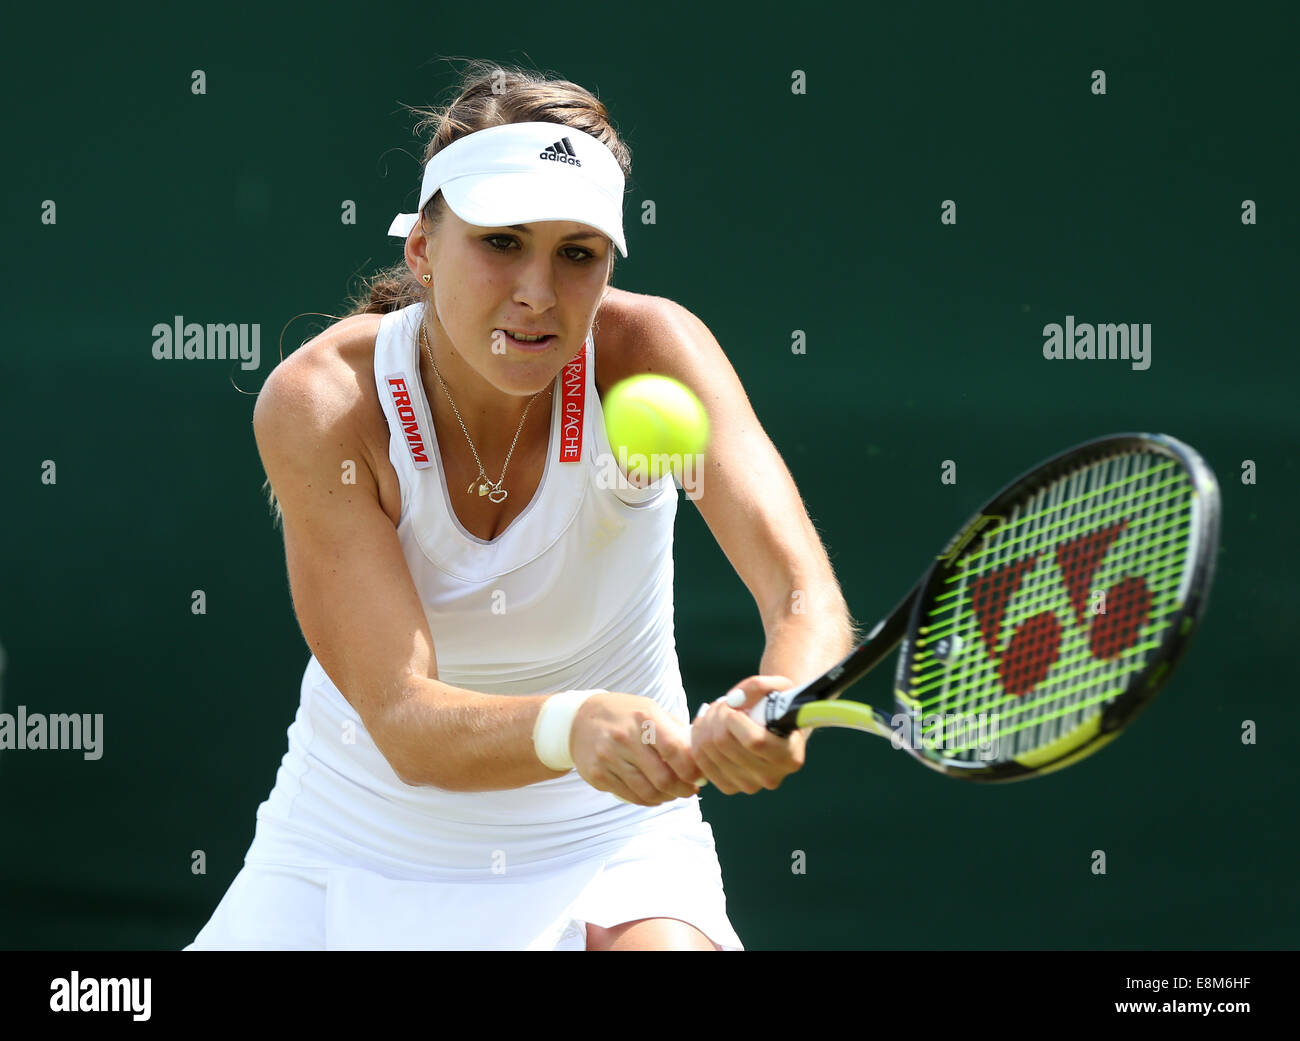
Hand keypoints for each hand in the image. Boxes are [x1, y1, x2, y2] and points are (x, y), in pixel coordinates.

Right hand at [570, 692, 702, 805]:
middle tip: (689, 790)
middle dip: (683, 790)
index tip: (699, 777)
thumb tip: (701, 758)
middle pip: (663, 778)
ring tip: (672, 793)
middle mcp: (625, 738)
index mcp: (644, 719)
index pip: (675, 751)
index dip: (692, 770)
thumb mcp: (650, 710)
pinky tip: (653, 794)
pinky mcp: (597, 775)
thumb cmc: (624, 714)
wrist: (578, 719)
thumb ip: (676, 731)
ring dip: (666, 798)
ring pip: (648, 793)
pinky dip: (647, 800)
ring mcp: (608, 758)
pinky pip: (630, 797)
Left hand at [691, 676, 806, 794]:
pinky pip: (700, 762)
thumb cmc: (779, 708)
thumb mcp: (779, 687)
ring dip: (705, 724)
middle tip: (723, 703)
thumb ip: (759, 686)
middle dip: (717, 715)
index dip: (734, 718)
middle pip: (724, 744)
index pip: (753, 741)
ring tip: (716, 712)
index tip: (733, 704)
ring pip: (708, 751)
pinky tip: (707, 727)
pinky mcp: (729, 787)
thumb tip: (735, 698)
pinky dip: (697, 739)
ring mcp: (748, 785)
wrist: (776, 731)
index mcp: (789, 756)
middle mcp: (770, 777)